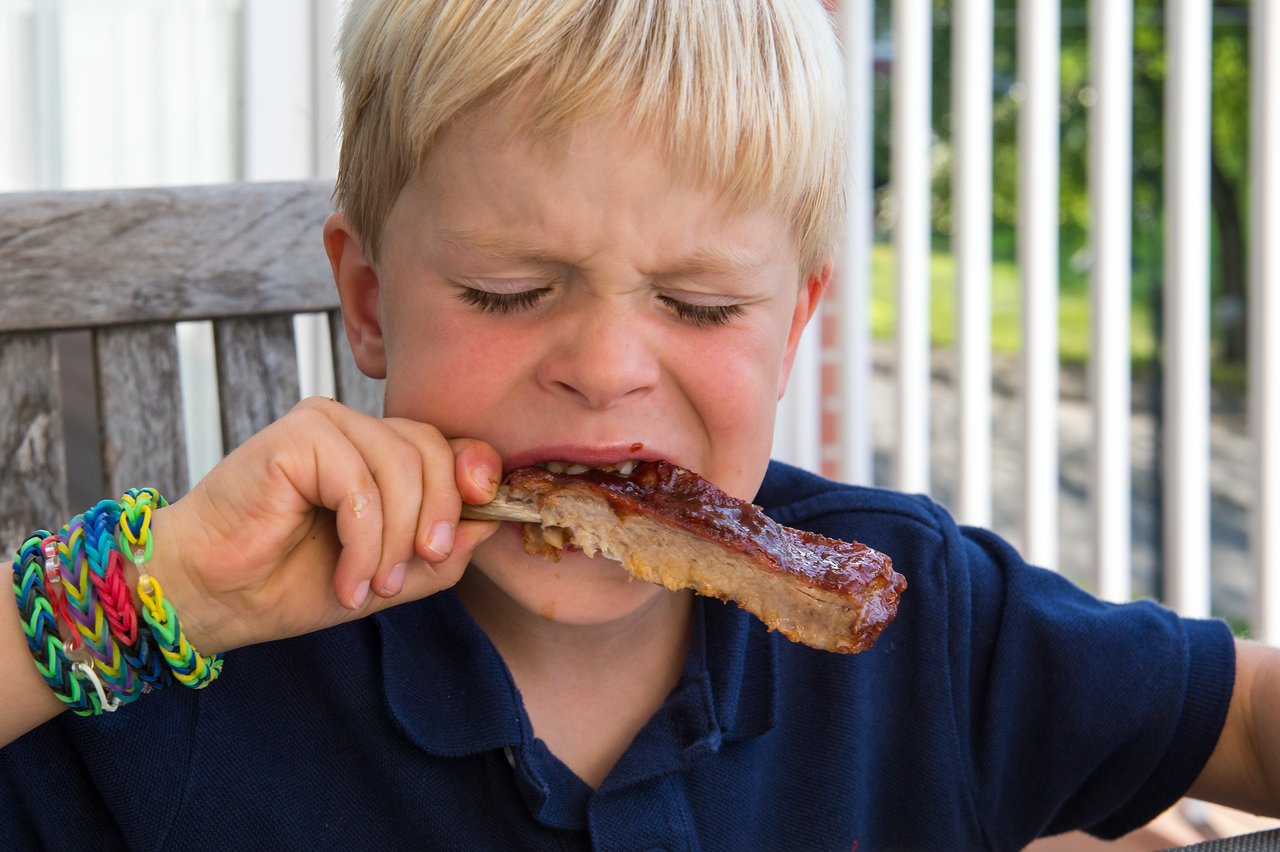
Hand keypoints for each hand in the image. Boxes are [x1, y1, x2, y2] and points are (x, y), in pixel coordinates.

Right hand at [144, 397, 499, 652]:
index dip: (475, 481)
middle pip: (435, 452)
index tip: (471, 528)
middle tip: (412, 573)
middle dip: (435, 521)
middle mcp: (357, 428)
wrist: (213, 597)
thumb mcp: (392, 573)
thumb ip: (445, 548)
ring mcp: (327, 424)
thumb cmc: (291, 581)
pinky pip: (360, 486)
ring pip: (403, 469)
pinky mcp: (298, 435)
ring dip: (394, 542)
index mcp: (382, 451)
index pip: (451, 447)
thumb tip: (494, 520)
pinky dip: (362, 543)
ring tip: (371, 587)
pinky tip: (347, 579)